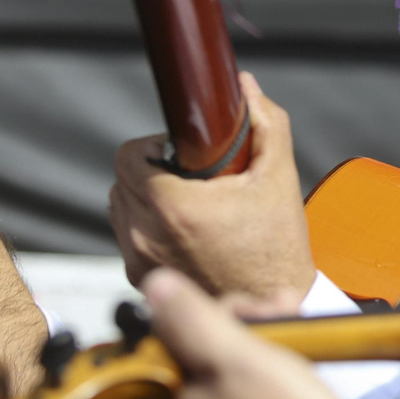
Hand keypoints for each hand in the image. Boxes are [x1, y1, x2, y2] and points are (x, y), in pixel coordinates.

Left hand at [109, 73, 313, 309]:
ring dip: (145, 198)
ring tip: (188, 205)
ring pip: (119, 208)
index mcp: (174, 208)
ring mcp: (140, 262)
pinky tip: (185, 233)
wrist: (272, 310)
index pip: (128, 155)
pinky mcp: (139, 280)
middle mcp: (147, 236)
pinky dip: (148, 228)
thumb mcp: (280, 178)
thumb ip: (265, 124)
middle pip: (121, 179)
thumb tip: (246, 87)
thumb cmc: (278, 253)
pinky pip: (127, 238)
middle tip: (190, 177)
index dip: (153, 146)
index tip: (181, 153)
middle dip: (152, 170)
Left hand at [144, 268, 366, 398]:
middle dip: (248, 319)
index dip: (213, 306)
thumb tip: (154, 286)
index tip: (254, 310)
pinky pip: (250, 380)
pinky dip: (275, 361)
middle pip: (204, 338)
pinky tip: (300, 360)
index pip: (171, 325)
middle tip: (286, 319)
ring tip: (303, 337)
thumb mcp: (238, 360)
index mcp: (169, 392)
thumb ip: (191, 320)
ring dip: (268, 335)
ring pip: (232, 356)